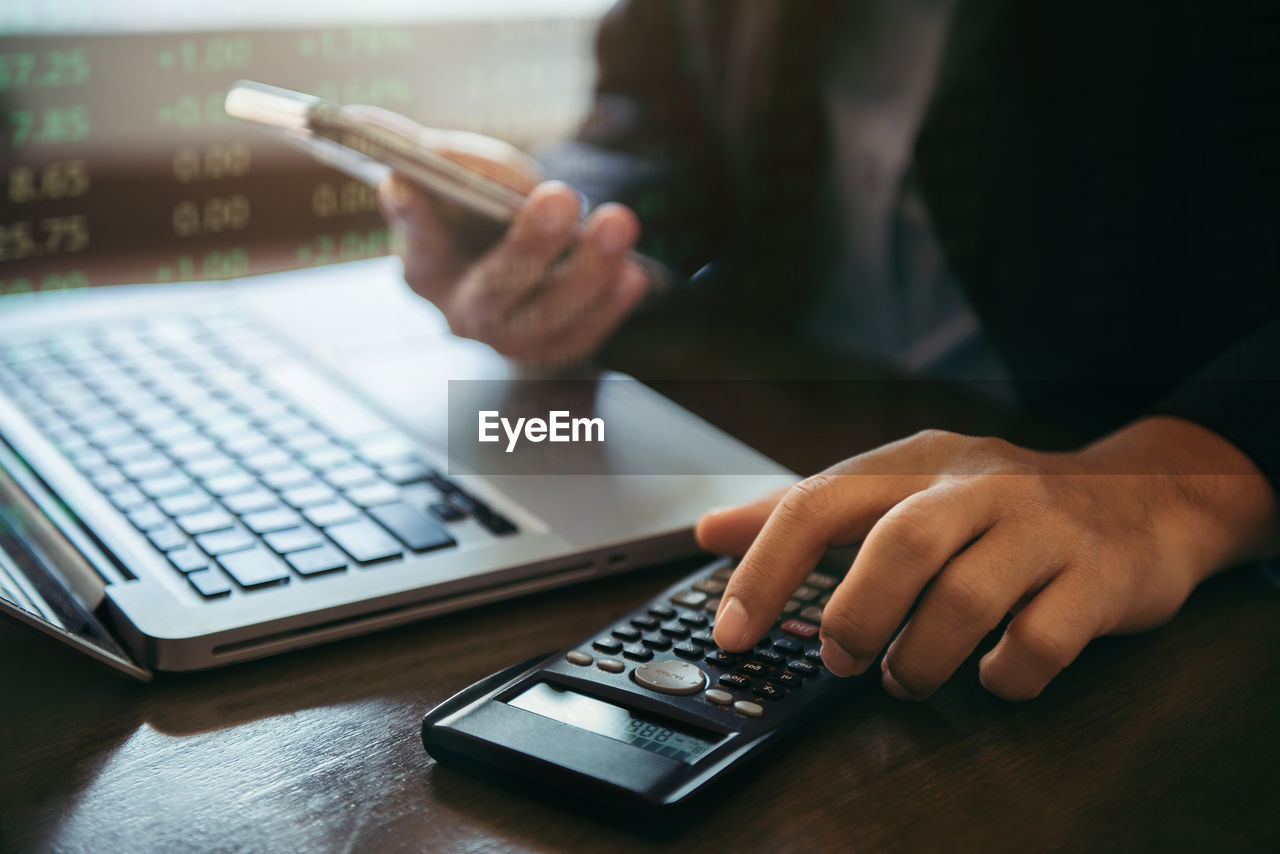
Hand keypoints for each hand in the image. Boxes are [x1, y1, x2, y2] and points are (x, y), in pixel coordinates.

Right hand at [359, 106, 649, 364]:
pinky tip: (634, 274)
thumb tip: (395, 161)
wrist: (527, 256)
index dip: (412, 217)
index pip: (415, 239)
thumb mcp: (464, 174)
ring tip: (617, 223)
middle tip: (560, 195)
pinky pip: (578, 340)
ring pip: (542, 320)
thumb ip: (445, 163)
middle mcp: (458, 309)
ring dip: (585, 273)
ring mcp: (504, 339)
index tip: (405, 184)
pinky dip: (608, 308)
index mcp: (425, 261)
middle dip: (528, 244)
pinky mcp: (548, 353)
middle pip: (491, 290)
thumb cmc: (488, 208)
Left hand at [697, 417, 1278, 700]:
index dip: (765, 570)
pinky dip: (1002, 675)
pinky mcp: (1098, 578)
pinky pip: (1040, 641)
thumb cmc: (1000, 506)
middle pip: (898, 546)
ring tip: (906, 676)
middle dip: (856, 617)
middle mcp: (978, 484)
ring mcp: (1042, 528)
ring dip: (920, 658)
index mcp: (917, 461)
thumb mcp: (904, 487)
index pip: (820, 501)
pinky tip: (991, 675)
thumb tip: (710, 531)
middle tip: (842, 660)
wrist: (1145, 497)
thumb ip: (809, 512)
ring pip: (965, 598)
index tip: (733, 631)